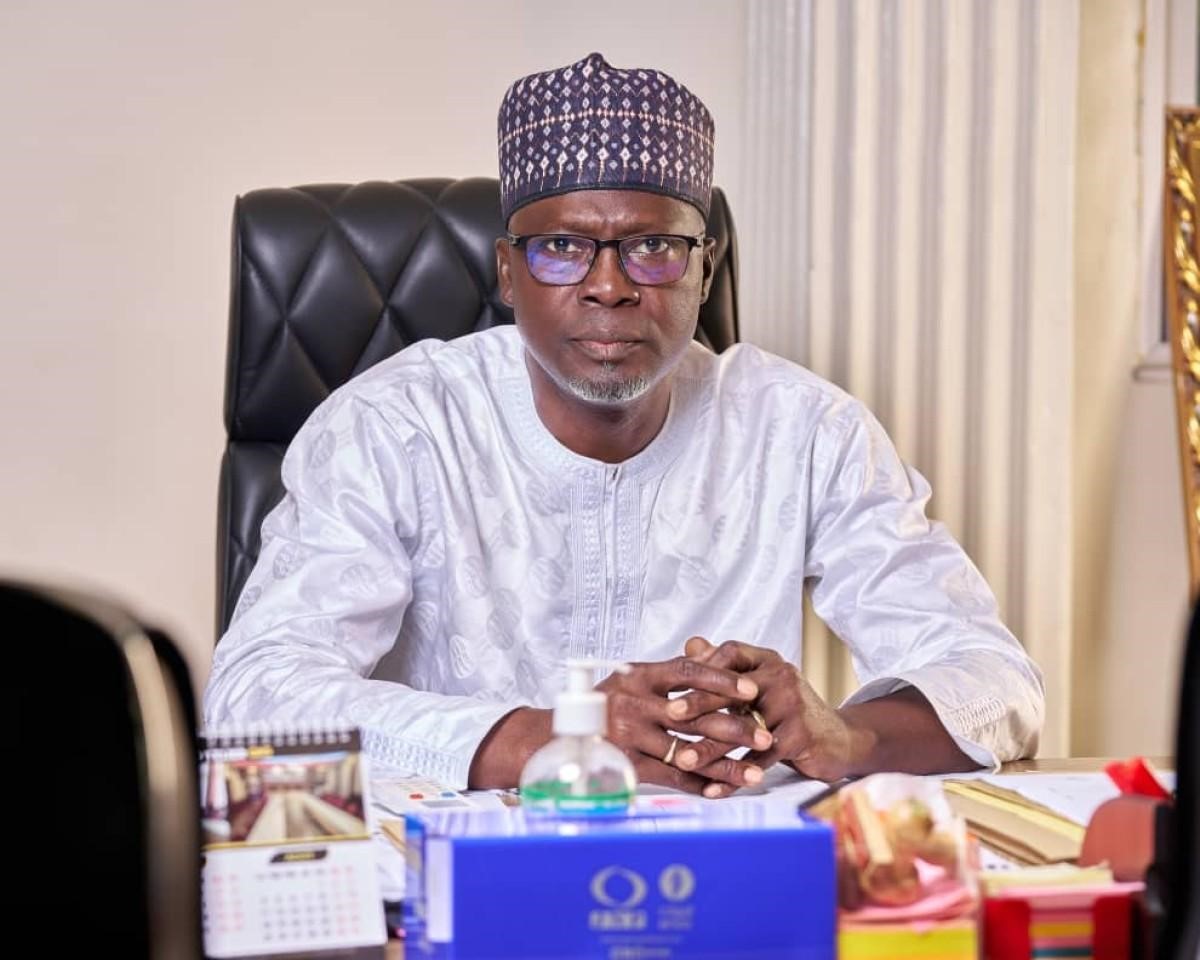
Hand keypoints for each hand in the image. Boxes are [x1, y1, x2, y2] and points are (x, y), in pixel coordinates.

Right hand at [597, 657, 773, 795]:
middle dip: (735, 727)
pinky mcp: (627, 764)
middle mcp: (635, 703)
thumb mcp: (631, 678)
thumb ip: (668, 672)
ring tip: (754, 773)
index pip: (687, 671)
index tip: (751, 689)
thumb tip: (707, 652)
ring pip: (688, 752)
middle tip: (766, 736)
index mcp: (639, 676)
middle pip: (695, 716)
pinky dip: (699, 785)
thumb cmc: (604, 703)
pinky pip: (672, 777)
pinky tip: (722, 791)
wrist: (562, 734)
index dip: (722, 679)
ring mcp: (631, 735)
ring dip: (724, 764)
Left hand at [668, 637, 864, 795]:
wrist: (837, 740)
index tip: (674, 681)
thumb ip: (725, 669)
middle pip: (733, 688)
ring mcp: (793, 704)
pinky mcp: (801, 735)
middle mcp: (782, 676)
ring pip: (743, 728)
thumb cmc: (788, 712)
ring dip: (711, 747)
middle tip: (670, 714)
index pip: (731, 653)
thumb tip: (691, 644)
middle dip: (699, 702)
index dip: (703, 666)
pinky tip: (715, 788)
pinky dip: (736, 775)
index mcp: (767, 661)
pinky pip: (760, 757)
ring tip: (685, 760)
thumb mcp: (758, 686)